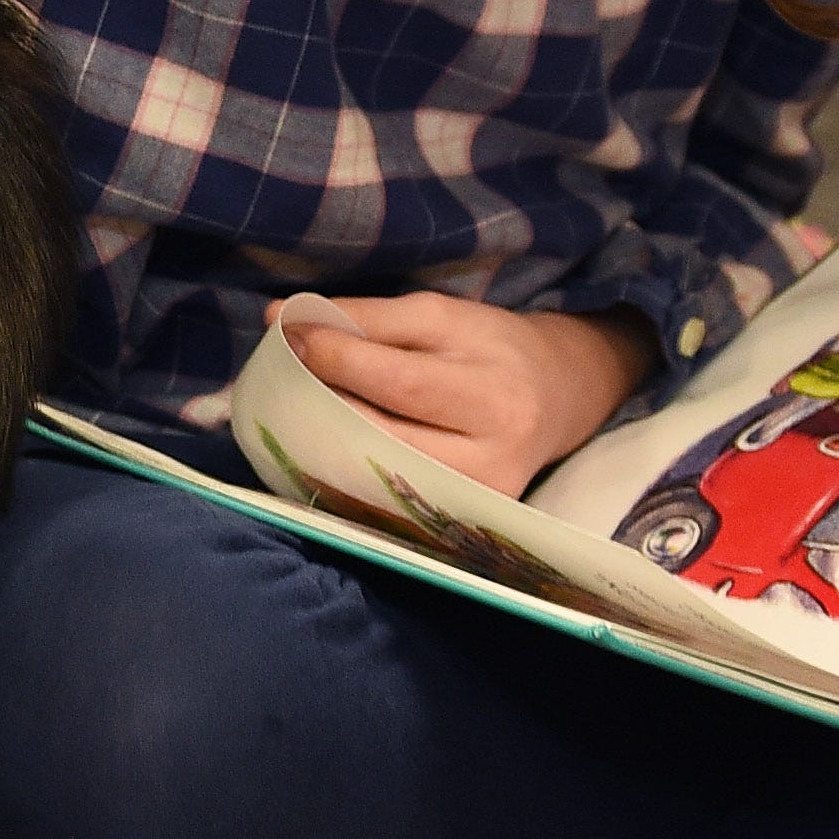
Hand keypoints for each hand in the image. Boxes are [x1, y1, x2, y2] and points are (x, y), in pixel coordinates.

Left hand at [273, 292, 653, 500]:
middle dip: (321, 402)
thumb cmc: (491, 349)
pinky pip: (389, 499)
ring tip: (289, 409)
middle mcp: (493, 453)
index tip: (288, 334)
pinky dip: (345, 472)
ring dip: (322, 440)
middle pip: (384, 434)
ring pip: (379, 473)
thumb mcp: (441, 317)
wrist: (560, 397)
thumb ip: (366, 318)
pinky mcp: (463, 520)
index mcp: (493, 392)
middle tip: (279, 375)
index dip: (336, 358)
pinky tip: (317, 446)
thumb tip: (279, 317)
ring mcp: (478, 497)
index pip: (400, 380)